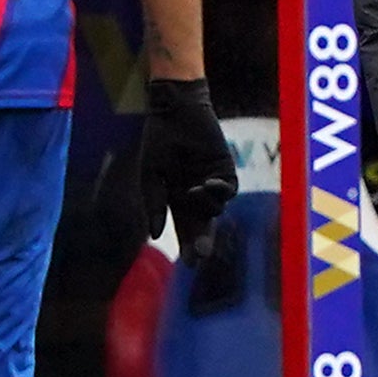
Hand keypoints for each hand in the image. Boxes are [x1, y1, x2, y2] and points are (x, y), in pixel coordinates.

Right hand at [139, 76, 237, 256]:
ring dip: (206, 206)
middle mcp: (195, 194)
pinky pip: (228, 189)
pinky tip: (205, 184)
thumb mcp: (149, 176)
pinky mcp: (225, 169)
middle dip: (202, 241)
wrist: (175, 112)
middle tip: (200, 256)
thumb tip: (156, 235)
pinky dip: (218, 191)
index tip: (189, 263)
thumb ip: (154, 204)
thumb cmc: (158, 142)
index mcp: (175, 198)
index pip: (184, 228)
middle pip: (203, 225)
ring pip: (216, 208)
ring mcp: (211, 182)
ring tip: (192, 191)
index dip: (187, 245)